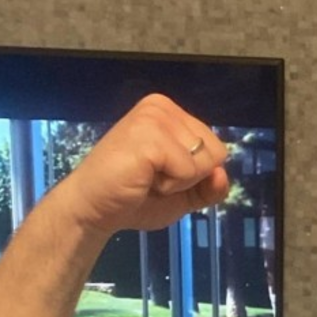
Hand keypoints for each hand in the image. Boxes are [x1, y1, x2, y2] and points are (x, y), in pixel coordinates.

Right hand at [49, 94, 229, 236]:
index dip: (196, 175)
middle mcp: (162, 107)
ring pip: (204, 161)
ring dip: (178, 181)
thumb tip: (222, 174)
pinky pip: (188, 170)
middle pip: (215, 152)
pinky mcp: (148, 134)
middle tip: (151, 177)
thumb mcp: (184, 195)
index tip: (161, 174)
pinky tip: (142, 178)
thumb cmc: (134, 199)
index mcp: (171, 114)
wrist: (94, 209)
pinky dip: (169, 185)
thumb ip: (210, 187)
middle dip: (189, 177)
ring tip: (145, 176)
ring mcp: (154, 117)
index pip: (216, 148)